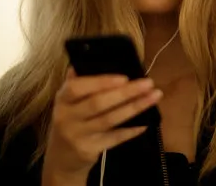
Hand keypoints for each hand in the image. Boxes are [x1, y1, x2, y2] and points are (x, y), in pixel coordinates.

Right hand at [43, 69, 161, 180]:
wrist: (61, 158)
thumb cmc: (70, 120)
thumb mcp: (67, 101)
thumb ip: (78, 81)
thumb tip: (92, 58)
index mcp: (62, 99)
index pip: (77, 88)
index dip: (100, 82)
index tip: (124, 77)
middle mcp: (67, 117)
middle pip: (98, 103)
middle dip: (126, 93)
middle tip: (148, 83)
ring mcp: (78, 136)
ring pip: (109, 120)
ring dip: (134, 107)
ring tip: (154, 96)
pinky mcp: (90, 150)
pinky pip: (114, 138)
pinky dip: (131, 130)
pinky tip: (146, 122)